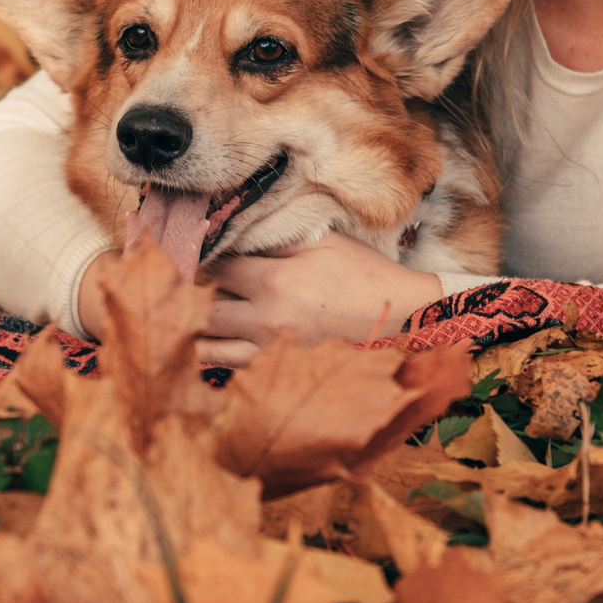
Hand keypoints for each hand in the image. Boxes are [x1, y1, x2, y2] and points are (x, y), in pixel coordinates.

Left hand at [198, 233, 444, 368]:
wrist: (389, 306)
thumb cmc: (357, 267)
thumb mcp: (317, 240)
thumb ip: (273, 241)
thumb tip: (235, 241)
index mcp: (275, 281)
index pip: (220, 270)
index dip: (213, 260)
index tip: (217, 256)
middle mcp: (268, 316)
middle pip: (212, 307)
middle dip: (215, 292)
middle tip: (230, 281)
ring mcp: (274, 343)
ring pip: (218, 337)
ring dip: (218, 320)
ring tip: (231, 306)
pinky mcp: (282, 358)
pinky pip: (235, 362)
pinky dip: (221, 353)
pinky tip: (221, 340)